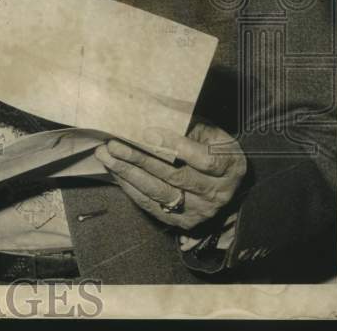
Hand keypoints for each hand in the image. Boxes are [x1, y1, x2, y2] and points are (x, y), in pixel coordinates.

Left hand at [94, 122, 246, 230]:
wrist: (219, 179)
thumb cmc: (209, 145)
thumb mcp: (208, 130)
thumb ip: (187, 126)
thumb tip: (151, 115)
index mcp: (231, 166)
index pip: (204, 159)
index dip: (176, 146)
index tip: (147, 133)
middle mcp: (219, 193)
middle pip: (175, 176)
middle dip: (140, 159)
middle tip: (114, 144)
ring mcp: (200, 210)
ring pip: (160, 192)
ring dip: (129, 173)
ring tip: (106, 156)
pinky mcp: (182, 221)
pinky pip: (152, 205)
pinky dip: (130, 187)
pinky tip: (115, 172)